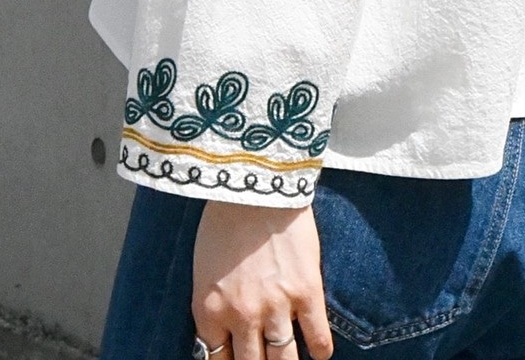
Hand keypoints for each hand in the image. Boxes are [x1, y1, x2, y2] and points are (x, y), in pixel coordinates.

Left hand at [192, 199, 333, 359]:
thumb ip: (213, 307)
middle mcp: (242, 316)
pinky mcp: (307, 292)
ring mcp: (276, 306)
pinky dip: (320, 351)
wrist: (256, 183)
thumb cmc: (224, 219)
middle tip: (263, 358)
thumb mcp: (204, 269)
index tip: (236, 359)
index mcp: (210, 311)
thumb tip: (223, 336)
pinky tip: (319, 352)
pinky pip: (318, 338)